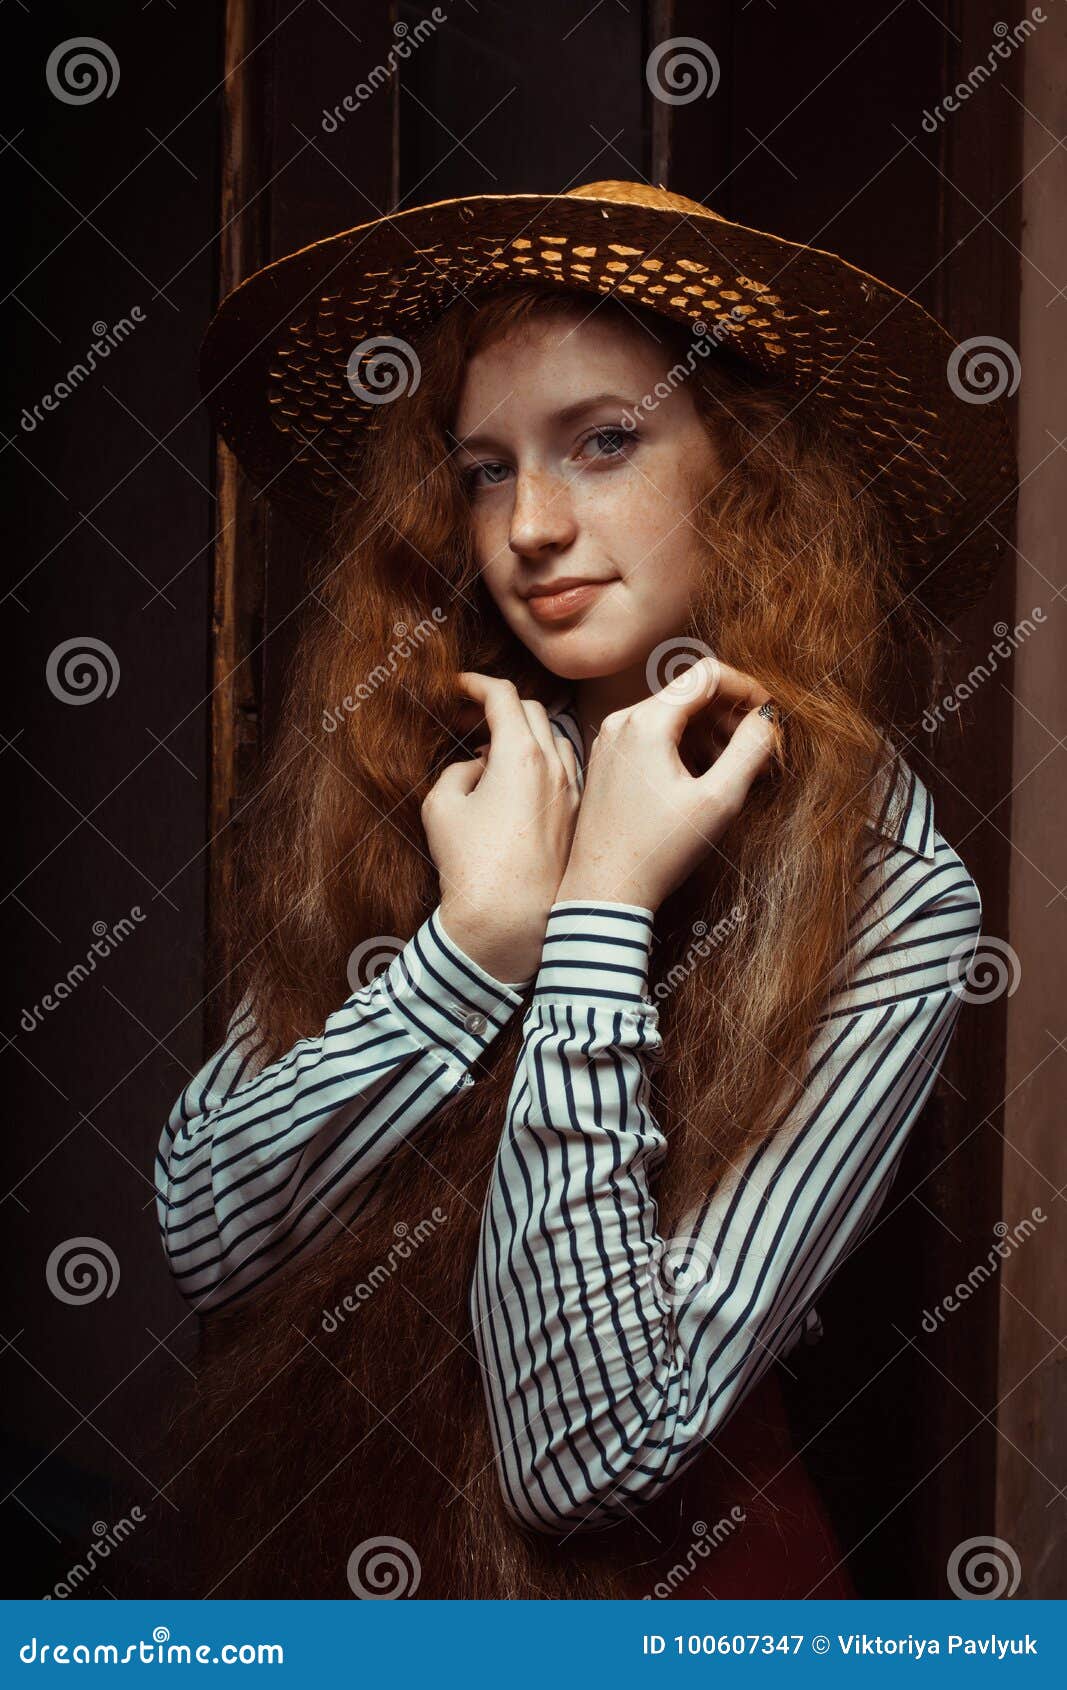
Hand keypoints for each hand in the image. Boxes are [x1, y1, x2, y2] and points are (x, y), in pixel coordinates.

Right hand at [421, 673, 580, 981]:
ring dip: (526, 734)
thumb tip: (478, 766)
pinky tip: (519, 785)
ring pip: (555, 740)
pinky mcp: (578, 819)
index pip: (504, 695)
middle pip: (534, 711)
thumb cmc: (470, 865)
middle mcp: (555, 767)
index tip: (460, 685)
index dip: (478, 683)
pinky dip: (542, 764)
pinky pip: (565, 773)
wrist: (510, 923)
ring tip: (494, 752)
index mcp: (520, 755)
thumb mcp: (442, 806)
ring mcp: (573, 793)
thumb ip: (458, 770)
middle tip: (472, 715)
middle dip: (501, 705)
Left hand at [555, 655, 779, 912]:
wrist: (604, 891)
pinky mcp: (607, 762)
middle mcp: (620, 721)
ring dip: (709, 730)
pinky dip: (683, 745)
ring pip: (671, 714)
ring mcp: (609, 741)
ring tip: (735, 766)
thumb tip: (767, 717)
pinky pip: (652, 735)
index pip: (707, 675)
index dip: (747, 688)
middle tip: (759, 746)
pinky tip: (702, 777)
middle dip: (729, 713)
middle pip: (688, 692)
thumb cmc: (660, 850)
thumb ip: (750, 749)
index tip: (769, 717)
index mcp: (645, 721)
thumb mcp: (718, 800)